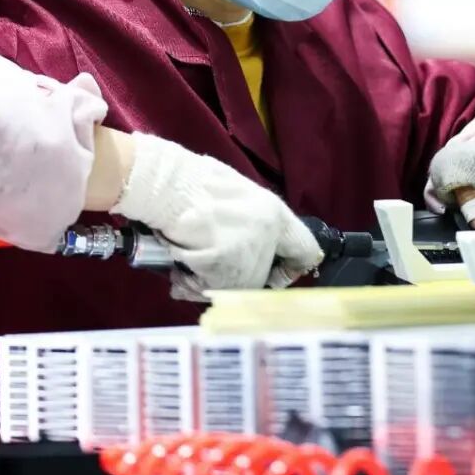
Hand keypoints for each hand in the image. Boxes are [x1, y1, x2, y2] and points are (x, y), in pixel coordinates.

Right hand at [110, 133, 322, 300]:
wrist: (169, 186)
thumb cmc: (193, 184)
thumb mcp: (236, 194)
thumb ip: (251, 221)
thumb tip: (250, 245)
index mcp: (275, 213)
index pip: (305, 250)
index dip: (291, 267)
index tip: (277, 272)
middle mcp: (268, 236)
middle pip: (261, 277)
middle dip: (236, 278)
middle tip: (214, 270)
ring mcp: (247, 256)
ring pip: (235, 288)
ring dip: (210, 284)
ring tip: (187, 269)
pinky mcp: (224, 272)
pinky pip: (210, 290)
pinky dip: (191, 286)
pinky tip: (178, 272)